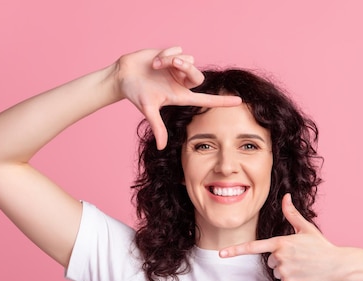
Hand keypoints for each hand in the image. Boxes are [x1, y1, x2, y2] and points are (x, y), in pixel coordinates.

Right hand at [113, 46, 241, 148]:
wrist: (123, 75)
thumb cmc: (135, 93)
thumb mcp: (148, 109)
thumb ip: (157, 127)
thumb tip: (161, 148)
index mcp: (180, 95)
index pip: (206, 99)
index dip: (222, 101)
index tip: (238, 101)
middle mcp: (182, 82)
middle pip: (199, 75)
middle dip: (186, 68)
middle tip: (172, 65)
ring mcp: (178, 68)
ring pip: (189, 60)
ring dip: (171, 60)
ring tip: (156, 66)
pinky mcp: (172, 55)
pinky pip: (179, 50)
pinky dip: (166, 54)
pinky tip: (155, 60)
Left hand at [220, 194, 345, 280]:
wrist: (338, 265)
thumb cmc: (321, 246)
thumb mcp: (306, 228)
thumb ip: (292, 214)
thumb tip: (286, 197)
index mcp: (281, 242)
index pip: (253, 247)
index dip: (236, 250)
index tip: (221, 254)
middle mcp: (280, 256)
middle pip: (270, 261)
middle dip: (282, 259)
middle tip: (299, 257)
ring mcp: (284, 271)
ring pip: (276, 272)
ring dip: (287, 270)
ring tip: (304, 266)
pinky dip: (293, 280)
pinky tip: (305, 275)